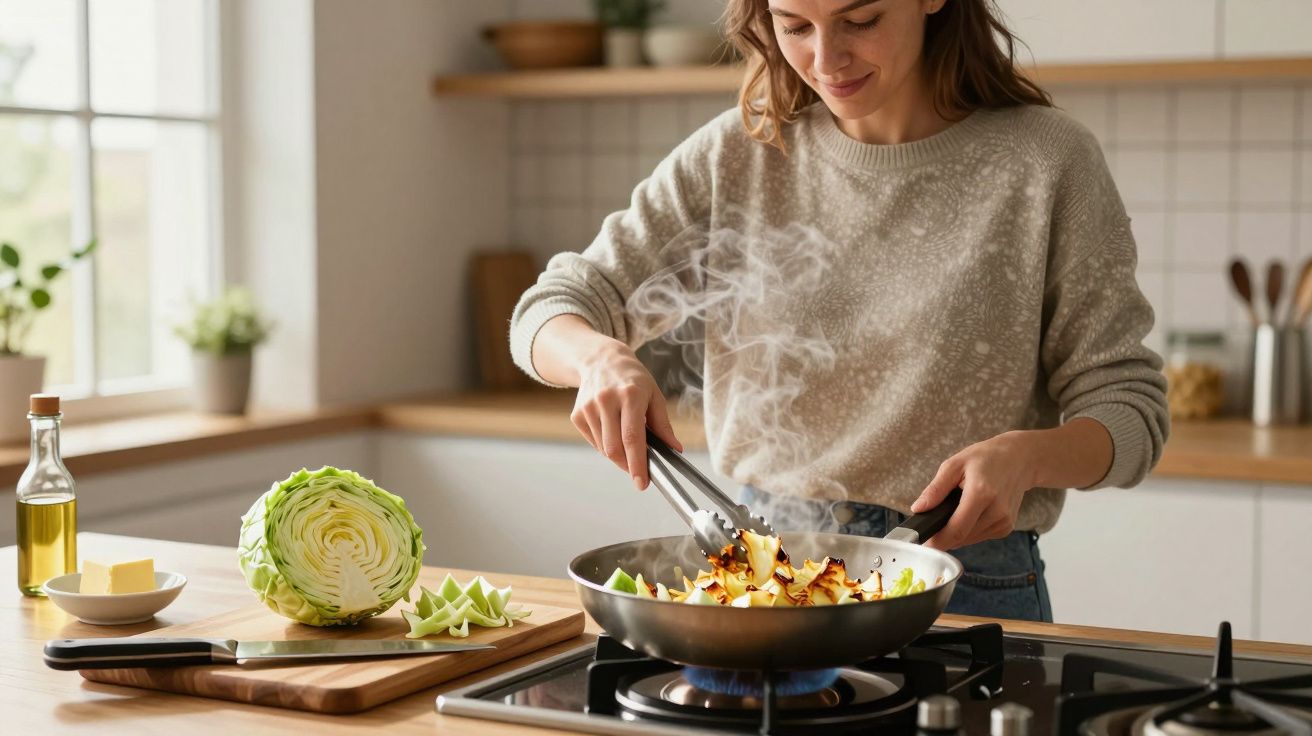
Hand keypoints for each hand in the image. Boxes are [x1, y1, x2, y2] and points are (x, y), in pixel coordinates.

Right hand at [570, 338, 681, 489]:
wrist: (601, 360)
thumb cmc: (633, 379)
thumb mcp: (654, 395)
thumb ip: (663, 424)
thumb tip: (674, 449)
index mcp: (629, 395)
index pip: (632, 437)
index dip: (637, 463)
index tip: (642, 482)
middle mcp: (606, 400)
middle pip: (614, 448)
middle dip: (628, 465)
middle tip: (638, 471)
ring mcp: (588, 408)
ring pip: (604, 448)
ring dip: (618, 454)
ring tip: (627, 440)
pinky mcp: (577, 415)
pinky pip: (594, 442)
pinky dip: (606, 445)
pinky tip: (612, 430)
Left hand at [910, 431, 1037, 550]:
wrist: (1020, 459)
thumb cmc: (985, 458)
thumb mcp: (955, 464)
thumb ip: (935, 489)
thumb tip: (917, 509)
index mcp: (982, 494)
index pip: (957, 529)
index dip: (937, 540)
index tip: (922, 542)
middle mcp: (996, 511)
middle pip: (962, 537)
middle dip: (943, 535)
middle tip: (931, 524)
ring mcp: (1004, 521)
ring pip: (969, 539)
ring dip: (956, 533)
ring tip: (953, 511)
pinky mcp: (1006, 527)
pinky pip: (979, 536)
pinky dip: (968, 530)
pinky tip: (968, 514)